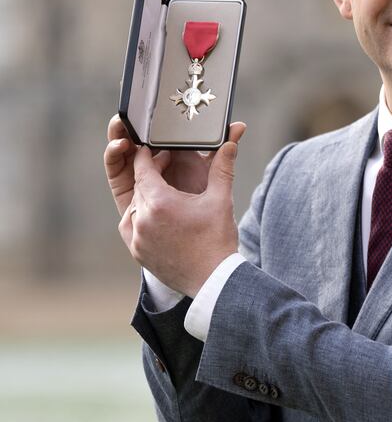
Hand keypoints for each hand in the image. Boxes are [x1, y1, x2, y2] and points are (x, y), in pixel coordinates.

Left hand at [116, 122, 246, 295]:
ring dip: (146, 198)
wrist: (214, 281)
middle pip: (139, 186)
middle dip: (151, 177)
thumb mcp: (220, 200)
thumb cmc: (218, 240)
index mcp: (160, 202)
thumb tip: (230, 141)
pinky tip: (159, 217)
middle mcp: (142, 219)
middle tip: (166, 170)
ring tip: (166, 197)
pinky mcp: (137, 252)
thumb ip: (221, 167)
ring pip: (134, 206)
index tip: (159, 152)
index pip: (143, 167)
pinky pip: (132, 227)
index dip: (151, 156)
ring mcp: (137, 238)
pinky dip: (141, 219)